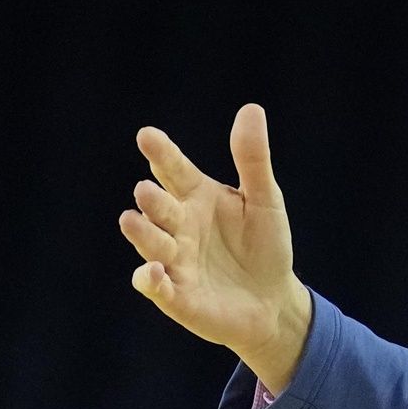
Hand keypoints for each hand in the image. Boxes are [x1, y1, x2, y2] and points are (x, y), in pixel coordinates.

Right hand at [119, 104, 311, 392]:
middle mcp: (179, 227)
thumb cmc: (265, 245)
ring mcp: (175, 261)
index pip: (175, 171)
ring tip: (133, 219)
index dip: (162, 154)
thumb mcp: (266, 199)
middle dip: (153, 200)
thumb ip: (253, 159)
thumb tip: (251, 109)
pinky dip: (151, 279)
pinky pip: (157, 286)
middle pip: (161, 209)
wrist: (274, 300)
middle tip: (147, 189)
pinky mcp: (177, 295)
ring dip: (143, 234)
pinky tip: (152, 271)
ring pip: (152, 245)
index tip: (148, 135)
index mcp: (197, 198)